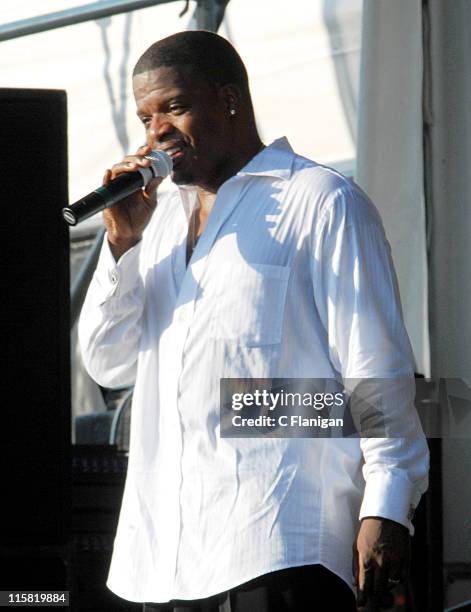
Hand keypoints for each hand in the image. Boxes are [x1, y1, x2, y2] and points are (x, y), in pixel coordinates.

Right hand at [103, 143, 162, 258]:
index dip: (142, 154)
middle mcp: (124, 181)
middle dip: (136, 159)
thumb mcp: (150, 203)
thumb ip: (153, 190)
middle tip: (146, 162)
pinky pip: (105, 186)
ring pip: (116, 170)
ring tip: (135, 167)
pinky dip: (106, 178)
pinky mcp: (109, 197)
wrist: (131, 234)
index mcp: (135, 180)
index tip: (150, 148)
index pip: (137, 163)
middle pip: (126, 163)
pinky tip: (108, 173)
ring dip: (125, 166)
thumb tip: (160, 176)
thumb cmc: (140, 218)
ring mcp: (116, 188)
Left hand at [354, 517, 409, 610]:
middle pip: (378, 588)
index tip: (361, 605)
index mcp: (365, 557)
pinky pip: (402, 577)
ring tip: (383, 585)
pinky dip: (397, 580)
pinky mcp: (405, 557)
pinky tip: (393, 577)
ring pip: (391, 584)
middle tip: (375, 600)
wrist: (385, 514)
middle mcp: (380, 560)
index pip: (364, 584)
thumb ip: (356, 565)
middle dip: (376, 597)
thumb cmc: (368, 531)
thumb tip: (355, 583)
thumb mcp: (357, 545)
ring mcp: (393, 559)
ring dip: (386, 588)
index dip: (363, 597)